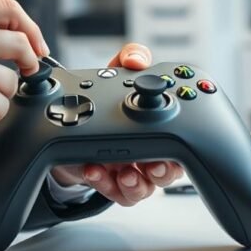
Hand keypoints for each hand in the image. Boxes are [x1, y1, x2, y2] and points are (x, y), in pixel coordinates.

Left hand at [50, 43, 184, 205]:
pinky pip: (115, 192)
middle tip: (153, 165)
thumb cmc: (103, 102)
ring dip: (136, 183)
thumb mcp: (115, 72)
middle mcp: (147, 152)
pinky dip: (105, 183)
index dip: (181, 144)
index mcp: (155, 126)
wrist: (69, 123)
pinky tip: (95, 170)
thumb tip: (137, 59)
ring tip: (124, 173)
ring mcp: (129, 170)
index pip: (178, 139)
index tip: (173, 142)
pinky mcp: (108, 183)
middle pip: (169, 171)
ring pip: (145, 188)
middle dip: (163, 170)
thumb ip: (130, 57)